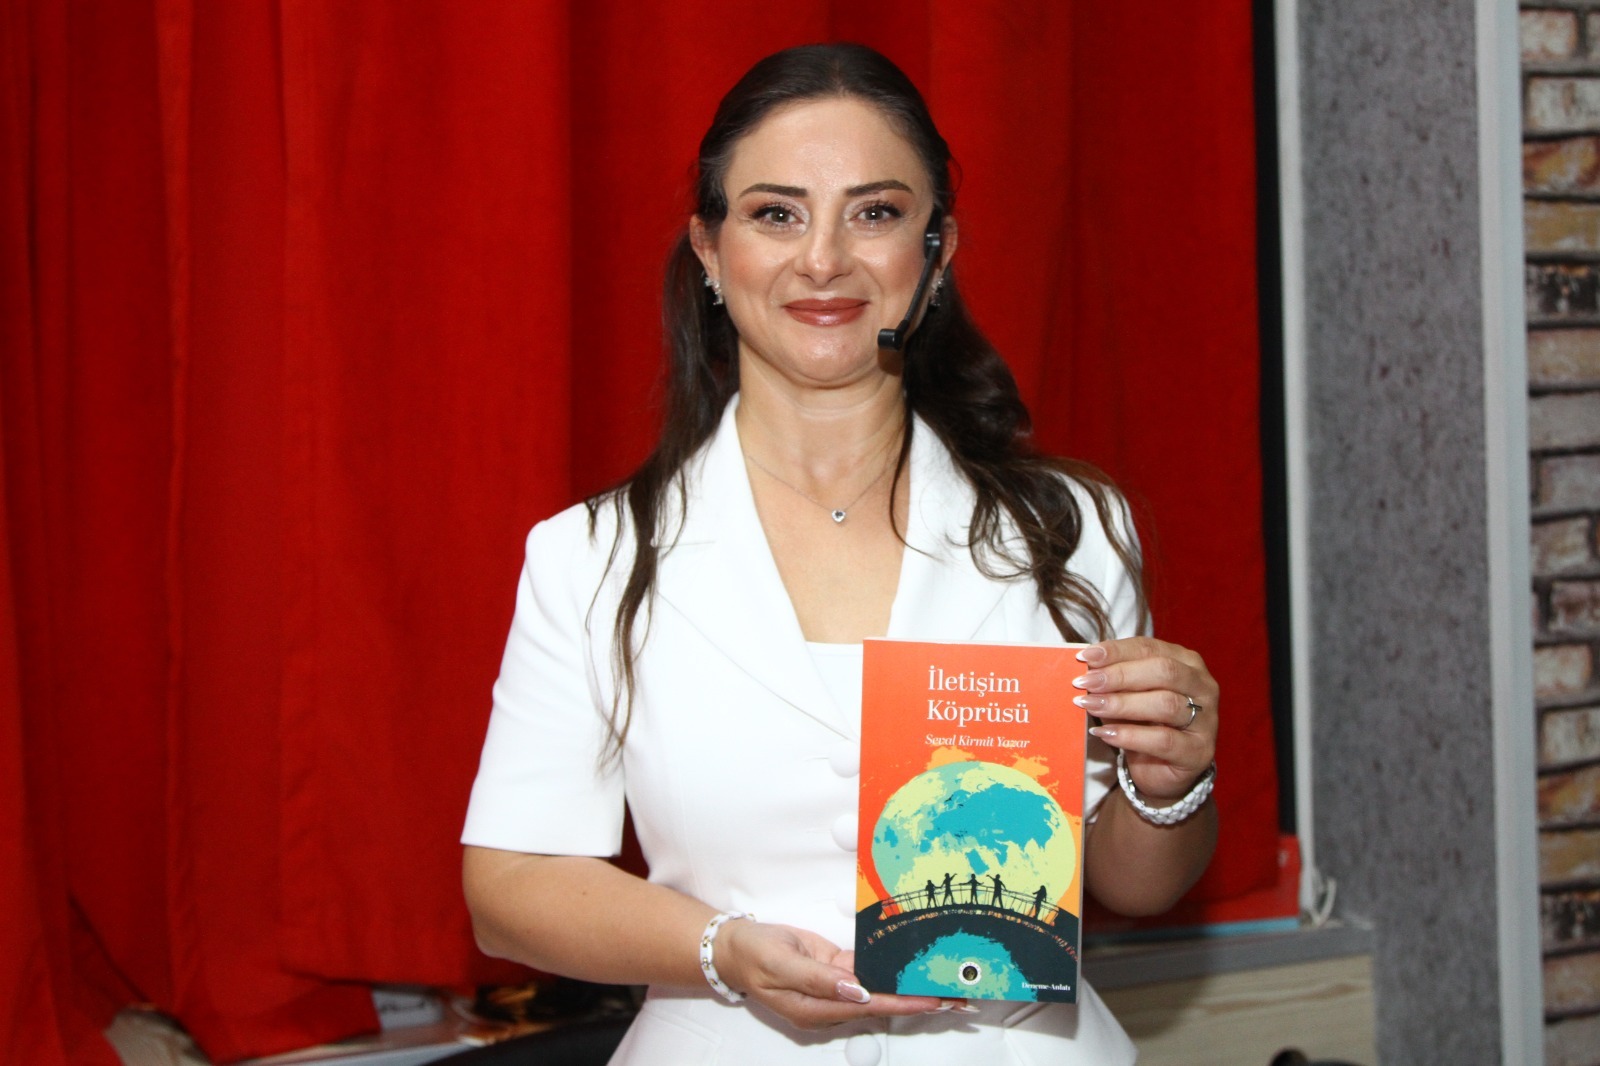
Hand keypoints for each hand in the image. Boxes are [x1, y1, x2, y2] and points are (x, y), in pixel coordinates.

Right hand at [716, 920, 961, 1029]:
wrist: (736, 945)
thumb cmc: (753, 955)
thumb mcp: (780, 965)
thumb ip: (819, 979)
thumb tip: (856, 990)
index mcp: (816, 1009)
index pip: (871, 1007)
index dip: (904, 1003)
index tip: (933, 1000)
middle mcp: (831, 1003)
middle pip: (883, 1002)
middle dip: (918, 1000)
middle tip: (955, 997)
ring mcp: (835, 987)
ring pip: (880, 987)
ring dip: (910, 985)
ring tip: (944, 981)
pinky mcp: (836, 970)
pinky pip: (868, 970)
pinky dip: (891, 968)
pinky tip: (913, 965)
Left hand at [1073, 637, 1217, 800]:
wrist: (1162, 770)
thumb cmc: (1144, 723)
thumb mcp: (1128, 695)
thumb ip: (1113, 678)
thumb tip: (1086, 666)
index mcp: (1186, 662)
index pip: (1150, 648)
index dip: (1116, 651)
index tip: (1084, 657)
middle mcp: (1202, 686)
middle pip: (1163, 671)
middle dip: (1120, 675)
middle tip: (1085, 682)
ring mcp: (1206, 720)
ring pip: (1165, 704)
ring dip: (1122, 704)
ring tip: (1091, 705)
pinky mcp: (1198, 752)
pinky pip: (1163, 740)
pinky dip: (1130, 735)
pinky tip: (1105, 734)